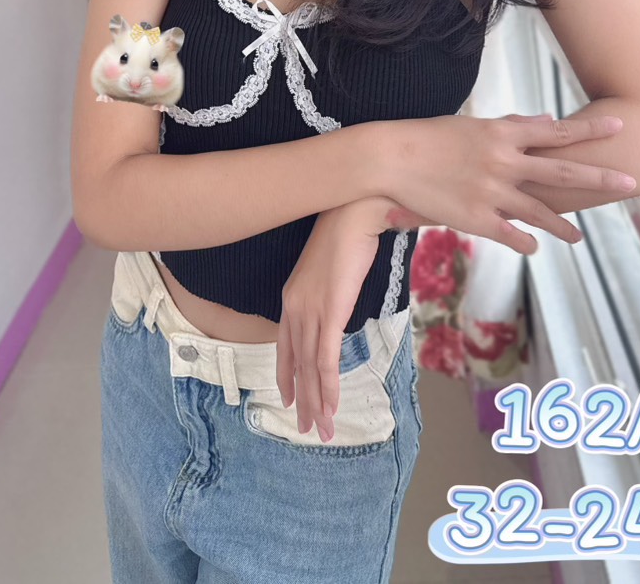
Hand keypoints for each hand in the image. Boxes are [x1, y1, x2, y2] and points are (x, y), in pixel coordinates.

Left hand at [277, 196, 395, 442]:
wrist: (353, 211)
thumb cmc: (348, 233)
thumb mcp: (332, 269)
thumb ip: (330, 292)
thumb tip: (339, 306)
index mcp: (292, 297)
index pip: (286, 346)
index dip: (288, 376)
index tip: (289, 400)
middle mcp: (295, 307)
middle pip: (297, 363)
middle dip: (303, 400)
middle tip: (309, 428)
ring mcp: (310, 310)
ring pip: (310, 367)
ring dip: (317, 401)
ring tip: (322, 429)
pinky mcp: (329, 311)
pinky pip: (326, 358)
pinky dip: (328, 385)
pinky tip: (331, 405)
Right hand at [383, 110, 635, 254]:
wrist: (392, 158)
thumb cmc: (429, 136)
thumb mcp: (474, 124)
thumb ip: (514, 126)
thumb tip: (547, 121)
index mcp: (503, 133)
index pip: (556, 131)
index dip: (589, 130)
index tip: (618, 126)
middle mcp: (504, 161)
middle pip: (562, 171)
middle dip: (598, 177)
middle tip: (629, 181)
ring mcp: (493, 191)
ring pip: (540, 211)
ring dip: (564, 225)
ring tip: (579, 238)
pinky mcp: (477, 218)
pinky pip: (511, 234)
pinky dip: (526, 242)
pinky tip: (535, 248)